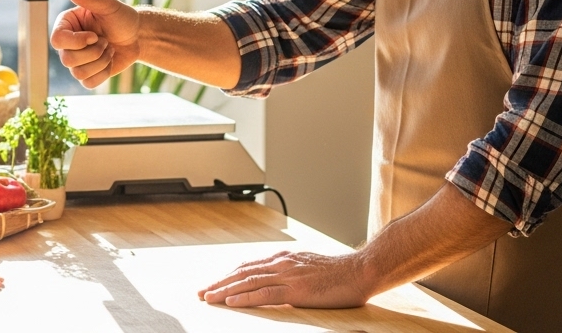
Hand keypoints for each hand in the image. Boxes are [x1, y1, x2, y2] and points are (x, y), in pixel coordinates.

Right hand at [50, 0, 141, 89]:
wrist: (138, 36)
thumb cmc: (121, 17)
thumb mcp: (106, 4)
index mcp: (66, 25)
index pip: (56, 40)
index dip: (76, 42)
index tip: (94, 35)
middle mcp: (67, 44)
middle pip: (67, 60)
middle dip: (94, 52)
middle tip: (106, 40)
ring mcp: (77, 61)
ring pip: (78, 73)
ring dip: (101, 62)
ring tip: (109, 49)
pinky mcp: (87, 75)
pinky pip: (88, 83)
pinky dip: (104, 73)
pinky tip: (109, 61)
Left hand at [198, 249, 371, 308]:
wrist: (360, 271)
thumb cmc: (339, 273)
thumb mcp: (308, 268)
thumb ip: (291, 272)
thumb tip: (276, 280)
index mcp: (284, 259)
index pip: (248, 266)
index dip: (228, 276)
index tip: (214, 283)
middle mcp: (281, 263)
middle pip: (242, 273)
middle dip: (219, 283)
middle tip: (201, 292)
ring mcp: (287, 275)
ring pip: (248, 282)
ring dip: (224, 290)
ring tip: (208, 298)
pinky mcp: (295, 290)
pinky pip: (264, 293)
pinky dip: (244, 298)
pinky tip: (231, 302)